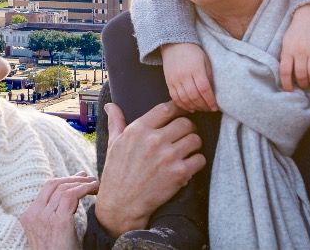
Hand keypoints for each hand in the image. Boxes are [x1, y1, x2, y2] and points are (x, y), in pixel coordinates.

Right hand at [18, 173, 98, 249]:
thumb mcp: (52, 232)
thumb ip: (56, 214)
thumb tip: (72, 196)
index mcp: (29, 216)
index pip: (46, 189)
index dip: (63, 180)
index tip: (78, 179)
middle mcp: (34, 214)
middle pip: (53, 184)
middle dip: (72, 178)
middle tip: (87, 178)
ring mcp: (44, 217)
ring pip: (63, 188)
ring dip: (82, 183)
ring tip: (95, 185)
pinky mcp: (59, 221)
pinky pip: (71, 195)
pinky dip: (84, 188)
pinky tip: (94, 190)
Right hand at [95, 101, 205, 237]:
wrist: (121, 205)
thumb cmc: (116, 173)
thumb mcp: (113, 143)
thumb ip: (116, 121)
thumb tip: (110, 105)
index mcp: (139, 129)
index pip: (167, 108)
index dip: (178, 109)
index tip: (181, 113)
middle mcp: (154, 140)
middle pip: (186, 123)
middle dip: (188, 128)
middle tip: (184, 136)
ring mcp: (168, 157)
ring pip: (195, 140)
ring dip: (194, 145)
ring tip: (187, 151)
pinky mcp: (179, 174)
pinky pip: (200, 159)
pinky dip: (196, 162)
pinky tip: (188, 166)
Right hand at [161, 43, 217, 111]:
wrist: (175, 45)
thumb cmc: (193, 52)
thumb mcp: (205, 61)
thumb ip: (209, 76)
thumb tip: (212, 93)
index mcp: (196, 69)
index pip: (204, 89)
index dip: (210, 100)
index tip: (215, 107)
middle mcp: (184, 75)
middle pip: (194, 96)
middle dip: (203, 106)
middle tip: (209, 109)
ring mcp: (175, 79)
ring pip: (184, 99)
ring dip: (194, 107)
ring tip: (201, 109)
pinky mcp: (168, 82)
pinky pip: (174, 97)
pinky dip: (182, 105)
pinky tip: (190, 108)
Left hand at [281, 0, 309, 90]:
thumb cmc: (296, 30)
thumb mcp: (286, 41)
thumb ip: (286, 56)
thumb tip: (286, 75)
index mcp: (288, 50)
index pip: (285, 71)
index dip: (286, 83)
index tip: (289, 90)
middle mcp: (300, 51)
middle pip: (301, 74)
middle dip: (303, 84)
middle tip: (304, 86)